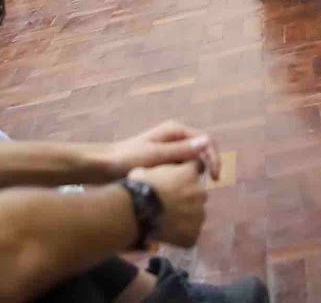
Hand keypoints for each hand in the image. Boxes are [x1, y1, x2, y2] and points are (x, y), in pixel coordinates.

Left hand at [101, 120, 219, 180]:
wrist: (104, 167)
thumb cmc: (127, 158)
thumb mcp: (155, 155)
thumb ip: (181, 150)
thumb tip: (207, 142)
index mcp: (176, 130)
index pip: (207, 140)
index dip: (215, 158)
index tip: (215, 178)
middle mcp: (176, 137)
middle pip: (203, 150)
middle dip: (208, 167)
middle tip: (205, 188)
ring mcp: (171, 149)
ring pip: (194, 161)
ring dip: (197, 174)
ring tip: (193, 191)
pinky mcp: (166, 161)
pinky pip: (184, 168)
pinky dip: (186, 178)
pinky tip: (182, 190)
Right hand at [128, 162, 207, 247]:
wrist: (137, 213)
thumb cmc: (138, 188)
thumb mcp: (144, 170)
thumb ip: (157, 171)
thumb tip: (150, 174)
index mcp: (189, 173)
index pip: (197, 166)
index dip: (186, 173)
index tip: (178, 178)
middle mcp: (199, 192)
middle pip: (198, 193)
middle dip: (187, 196)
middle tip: (169, 202)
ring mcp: (198, 214)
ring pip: (196, 214)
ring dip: (185, 215)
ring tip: (167, 219)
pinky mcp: (194, 234)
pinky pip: (191, 232)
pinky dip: (182, 233)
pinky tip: (167, 232)